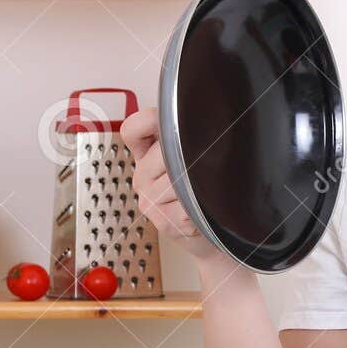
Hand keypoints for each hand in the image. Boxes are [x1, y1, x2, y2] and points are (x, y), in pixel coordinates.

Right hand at [120, 107, 222, 264]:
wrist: (213, 237)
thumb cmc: (206, 194)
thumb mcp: (196, 159)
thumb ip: (190, 136)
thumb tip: (208, 110)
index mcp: (148, 155)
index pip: (133, 129)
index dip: (149, 121)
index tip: (172, 126)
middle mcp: (143, 176)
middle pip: (163, 153)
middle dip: (191, 160)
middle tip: (205, 171)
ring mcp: (150, 199)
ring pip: (176, 180)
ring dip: (199, 186)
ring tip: (204, 194)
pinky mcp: (163, 221)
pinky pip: (185, 205)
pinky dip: (202, 207)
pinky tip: (203, 211)